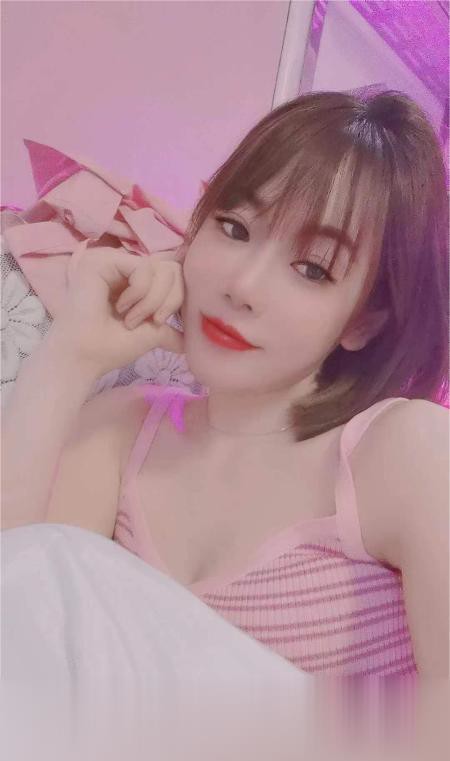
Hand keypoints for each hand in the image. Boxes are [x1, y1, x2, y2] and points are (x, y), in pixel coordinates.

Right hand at [47, 246, 184, 376]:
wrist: (86, 357)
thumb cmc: (112, 346)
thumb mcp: (150, 334)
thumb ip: (169, 330)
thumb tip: (187, 342)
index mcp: (134, 281)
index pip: (174, 274)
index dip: (176, 298)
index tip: (159, 322)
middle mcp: (124, 266)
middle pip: (172, 268)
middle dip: (168, 299)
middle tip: (151, 321)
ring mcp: (113, 260)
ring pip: (160, 267)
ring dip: (152, 300)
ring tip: (130, 318)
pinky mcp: (103, 259)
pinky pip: (143, 267)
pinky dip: (140, 292)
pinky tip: (121, 308)